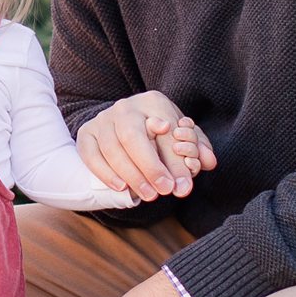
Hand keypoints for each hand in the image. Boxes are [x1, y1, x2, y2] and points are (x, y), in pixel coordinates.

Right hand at [76, 92, 217, 200]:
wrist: (126, 122)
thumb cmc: (160, 133)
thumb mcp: (182, 136)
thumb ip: (197, 149)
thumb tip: (208, 162)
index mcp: (153, 102)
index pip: (164, 131)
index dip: (173, 159)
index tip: (180, 185)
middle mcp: (125, 107)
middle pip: (133, 137)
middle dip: (149, 167)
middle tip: (164, 192)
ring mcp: (103, 119)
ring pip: (112, 148)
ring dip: (131, 175)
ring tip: (147, 194)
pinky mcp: (87, 133)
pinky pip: (91, 154)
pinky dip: (105, 173)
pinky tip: (121, 187)